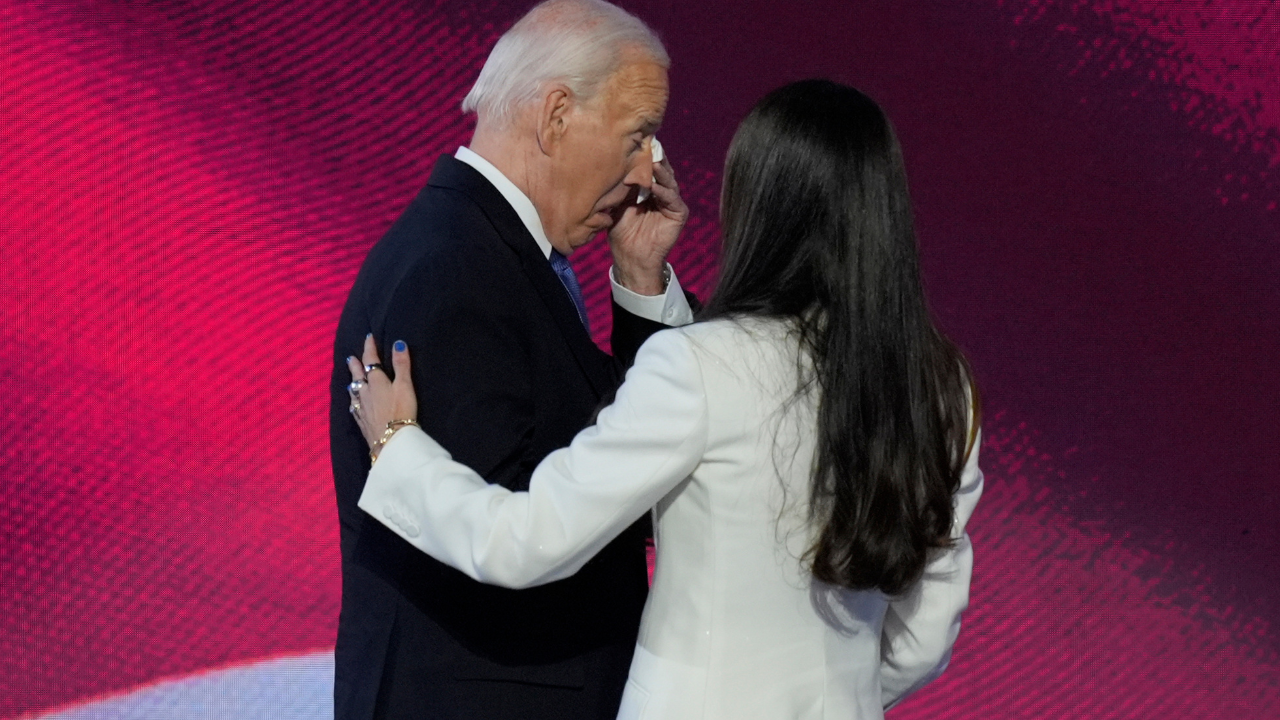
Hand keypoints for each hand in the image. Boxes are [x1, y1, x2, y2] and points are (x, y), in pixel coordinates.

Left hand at [346, 335, 417, 456]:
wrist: (391, 440)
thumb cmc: (401, 410)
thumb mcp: (404, 385)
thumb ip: (401, 365)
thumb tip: (398, 343)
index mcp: (376, 382)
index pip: (371, 361)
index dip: (369, 348)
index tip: (368, 337)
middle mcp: (365, 393)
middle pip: (358, 376)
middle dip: (355, 365)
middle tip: (350, 358)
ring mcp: (362, 409)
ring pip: (354, 392)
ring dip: (352, 383)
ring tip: (350, 380)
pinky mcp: (362, 423)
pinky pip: (355, 409)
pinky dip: (354, 403)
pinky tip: (353, 405)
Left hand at [608, 154, 687, 294]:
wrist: (630, 256)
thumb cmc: (621, 231)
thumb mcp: (618, 203)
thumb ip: (623, 186)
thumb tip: (619, 164)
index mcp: (648, 188)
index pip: (648, 168)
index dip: (644, 156)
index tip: (638, 141)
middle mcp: (661, 192)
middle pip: (661, 170)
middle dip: (655, 158)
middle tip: (649, 145)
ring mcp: (671, 202)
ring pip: (669, 181)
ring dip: (661, 172)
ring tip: (653, 162)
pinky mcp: (678, 214)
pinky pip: (672, 199)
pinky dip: (664, 191)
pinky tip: (654, 186)